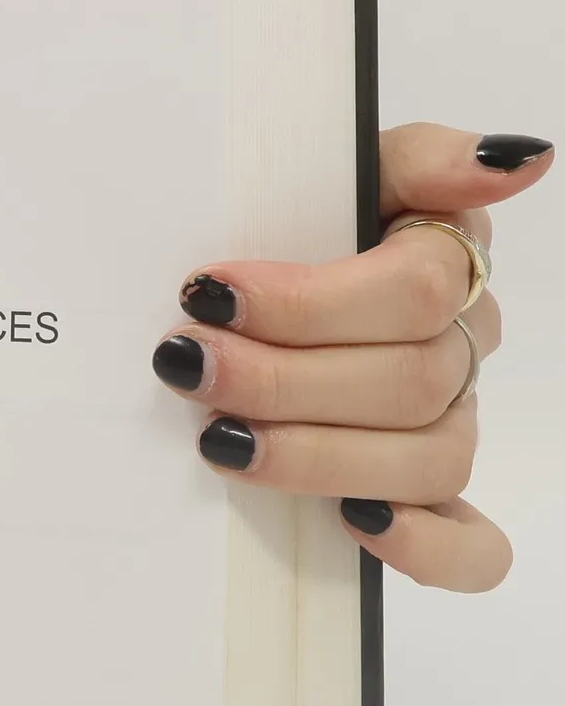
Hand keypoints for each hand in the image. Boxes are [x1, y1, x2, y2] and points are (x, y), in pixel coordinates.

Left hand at [152, 124, 550, 591]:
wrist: (243, 300)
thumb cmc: (299, 231)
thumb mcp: (345, 172)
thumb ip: (421, 159)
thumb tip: (519, 160)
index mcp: (445, 267)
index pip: (414, 289)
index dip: (307, 300)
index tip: (208, 292)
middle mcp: (456, 353)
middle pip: (408, 380)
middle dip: (281, 378)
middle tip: (187, 364)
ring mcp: (446, 431)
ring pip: (426, 461)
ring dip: (317, 456)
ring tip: (221, 440)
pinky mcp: (428, 502)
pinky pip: (471, 546)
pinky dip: (424, 546)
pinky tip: (356, 523)